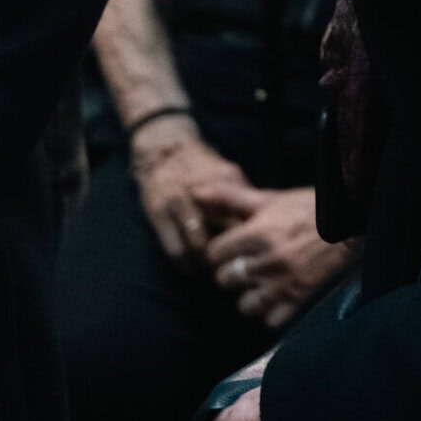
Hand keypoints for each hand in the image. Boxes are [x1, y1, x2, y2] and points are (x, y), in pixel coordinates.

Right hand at [131, 119, 250, 261]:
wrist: (164, 149)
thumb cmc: (201, 166)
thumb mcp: (227, 173)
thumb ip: (243, 197)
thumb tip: (262, 225)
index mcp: (227, 181)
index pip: (245, 219)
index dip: (250, 242)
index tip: (251, 257)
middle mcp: (204, 191)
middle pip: (224, 235)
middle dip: (229, 257)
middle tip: (232, 269)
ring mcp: (180, 202)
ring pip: (198, 247)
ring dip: (206, 265)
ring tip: (211, 271)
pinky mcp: (159, 214)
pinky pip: (176, 250)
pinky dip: (185, 265)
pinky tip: (190, 268)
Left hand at [201, 183, 351, 328]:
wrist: (352, 225)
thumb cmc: (308, 209)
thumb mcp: (269, 199)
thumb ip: (229, 198)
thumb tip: (195, 191)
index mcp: (258, 234)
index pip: (213, 254)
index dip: (220, 250)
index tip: (231, 247)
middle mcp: (267, 261)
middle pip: (225, 280)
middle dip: (231, 271)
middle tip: (245, 263)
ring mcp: (284, 284)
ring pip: (244, 305)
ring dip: (249, 295)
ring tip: (259, 282)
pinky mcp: (299, 300)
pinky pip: (269, 320)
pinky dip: (269, 311)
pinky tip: (275, 296)